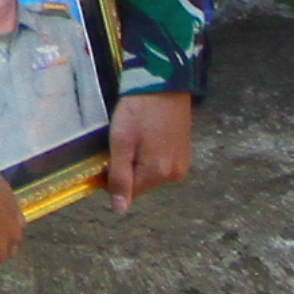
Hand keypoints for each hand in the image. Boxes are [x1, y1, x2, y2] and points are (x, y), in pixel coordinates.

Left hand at [106, 92, 192, 213]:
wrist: (164, 84)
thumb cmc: (138, 110)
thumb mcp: (121, 142)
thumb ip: (120, 177)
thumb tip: (120, 209)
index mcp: (159, 173)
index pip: (129, 191)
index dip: (113, 175)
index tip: (109, 153)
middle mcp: (175, 174)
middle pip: (140, 183)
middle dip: (127, 167)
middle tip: (123, 140)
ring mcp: (182, 163)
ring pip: (149, 173)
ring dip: (137, 160)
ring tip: (135, 134)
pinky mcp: (184, 153)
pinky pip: (160, 163)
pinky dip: (148, 153)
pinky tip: (146, 134)